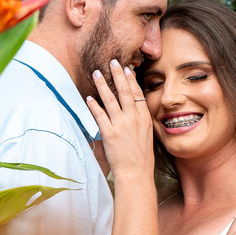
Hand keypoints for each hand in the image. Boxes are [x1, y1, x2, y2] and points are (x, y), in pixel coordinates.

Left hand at [84, 59, 153, 179]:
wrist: (136, 172)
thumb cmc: (141, 157)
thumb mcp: (146, 135)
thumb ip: (140, 121)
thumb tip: (134, 112)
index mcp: (144, 118)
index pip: (137, 93)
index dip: (131, 80)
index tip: (126, 68)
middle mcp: (133, 118)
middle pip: (124, 91)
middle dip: (117, 74)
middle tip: (112, 61)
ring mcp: (121, 124)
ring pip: (110, 99)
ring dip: (102, 85)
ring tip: (96, 73)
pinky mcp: (109, 133)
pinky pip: (99, 115)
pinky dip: (93, 105)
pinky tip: (88, 97)